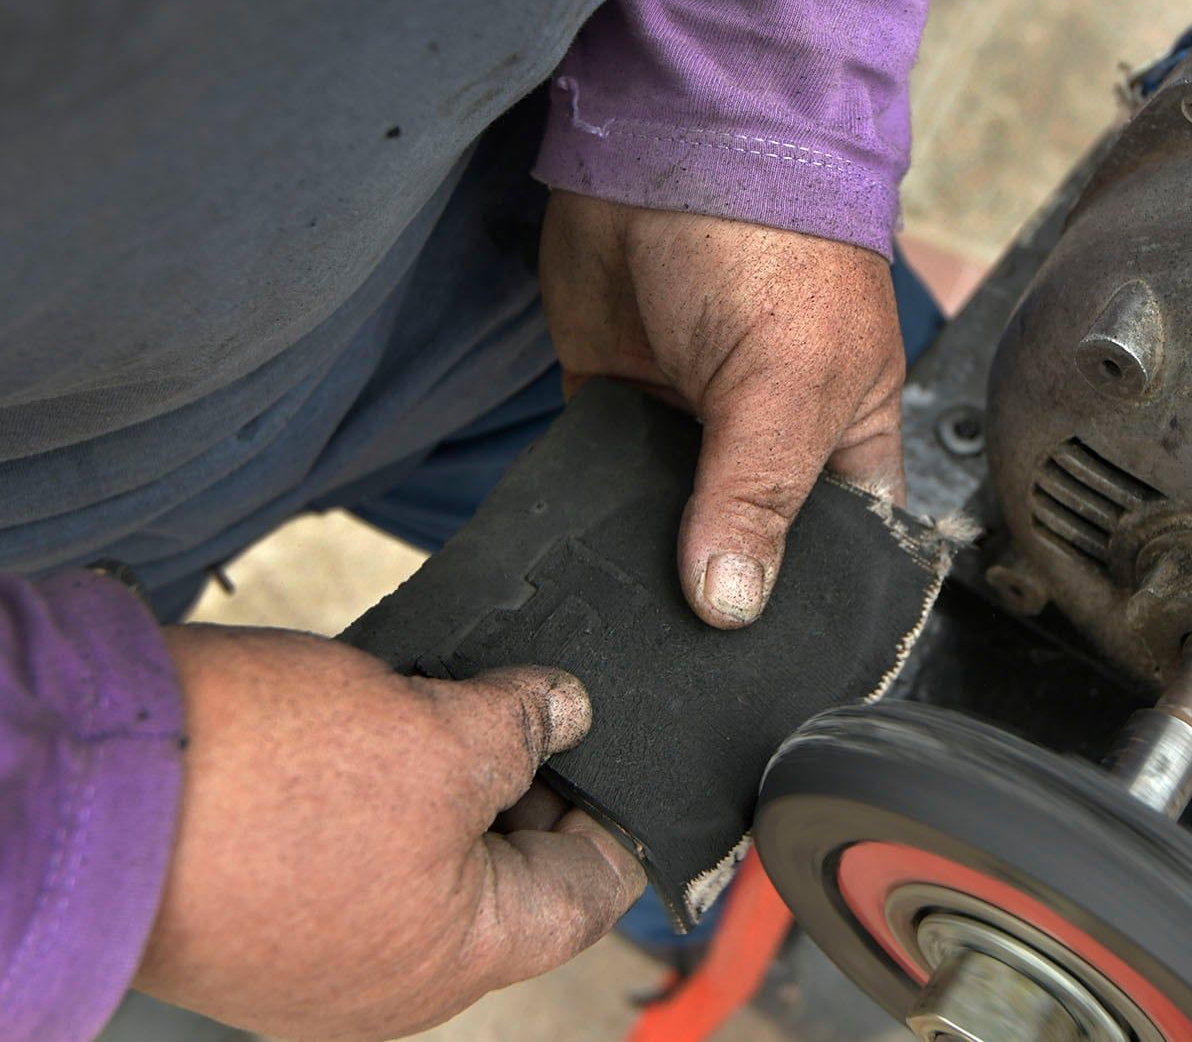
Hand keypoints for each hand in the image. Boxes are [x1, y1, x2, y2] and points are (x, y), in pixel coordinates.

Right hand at [135, 625, 643, 1040]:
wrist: (84, 796)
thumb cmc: (262, 785)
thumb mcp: (435, 734)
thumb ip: (521, 727)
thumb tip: (566, 709)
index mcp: (461, 957)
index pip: (584, 894)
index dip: (612, 811)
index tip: (611, 748)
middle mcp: (395, 980)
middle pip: (505, 884)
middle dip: (522, 789)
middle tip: (523, 707)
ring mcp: (321, 957)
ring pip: (427, 868)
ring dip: (445, 788)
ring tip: (442, 706)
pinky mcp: (261, 920)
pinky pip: (352, 864)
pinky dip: (377, 804)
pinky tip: (368, 735)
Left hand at [540, 191, 906, 628]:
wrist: (657, 152)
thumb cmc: (767, 244)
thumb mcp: (788, 382)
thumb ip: (758, 496)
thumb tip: (729, 606)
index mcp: (842, 447)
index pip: (844, 557)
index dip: (813, 612)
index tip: (771, 674)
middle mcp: (767, 450)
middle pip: (747, 557)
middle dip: (718, 605)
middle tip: (685, 666)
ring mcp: (688, 438)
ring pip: (669, 538)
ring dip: (647, 573)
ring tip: (625, 634)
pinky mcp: (615, 417)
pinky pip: (602, 495)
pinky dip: (590, 527)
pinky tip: (580, 569)